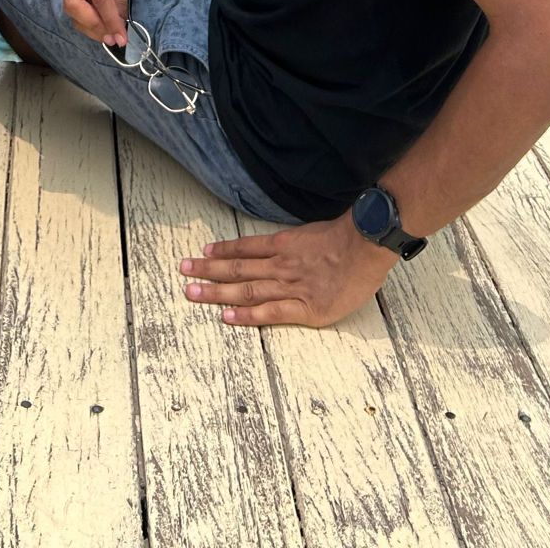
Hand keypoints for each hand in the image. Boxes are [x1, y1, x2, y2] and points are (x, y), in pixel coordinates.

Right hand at [63, 0, 146, 45]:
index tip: (121, 38)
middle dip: (93, 25)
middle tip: (113, 39)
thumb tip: (117, 29)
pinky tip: (104, 25)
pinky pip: (75, 8)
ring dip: (91, 27)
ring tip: (112, 34)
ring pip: (72, 10)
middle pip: (73, 5)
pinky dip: (88, 21)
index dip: (109, 21)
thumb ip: (122, 0)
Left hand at [178, 213, 395, 328]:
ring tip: (191, 292)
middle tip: (182, 271)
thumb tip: (286, 245)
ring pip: (246, 288)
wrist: (366, 246)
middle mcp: (280, 265)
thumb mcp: (316, 233)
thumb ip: (297, 243)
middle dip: (207, 270)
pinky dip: (246, 315)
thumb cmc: (348, 239)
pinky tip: (226, 316)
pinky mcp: (305, 308)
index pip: (245, 247)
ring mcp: (291, 286)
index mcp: (284, 245)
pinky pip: (270, 312)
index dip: (222, 250)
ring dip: (216, 291)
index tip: (202, 252)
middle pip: (237, 267)